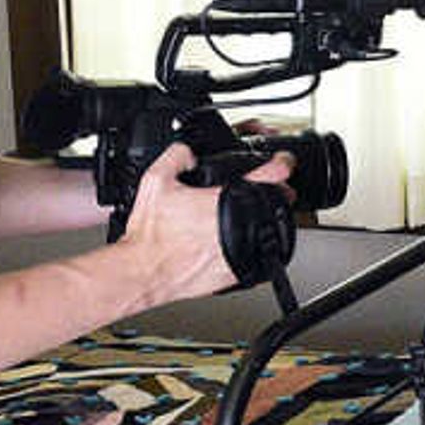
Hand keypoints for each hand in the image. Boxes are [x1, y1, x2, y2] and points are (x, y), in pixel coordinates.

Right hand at [112, 142, 301, 305]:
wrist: (143, 273)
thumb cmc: (149, 235)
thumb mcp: (155, 181)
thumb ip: (177, 156)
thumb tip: (188, 151)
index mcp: (225, 200)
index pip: (271, 175)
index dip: (281, 164)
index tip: (282, 163)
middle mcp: (239, 225)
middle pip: (277, 203)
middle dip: (275, 193)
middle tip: (266, 190)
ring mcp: (242, 250)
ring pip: (268, 230)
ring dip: (263, 220)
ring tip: (246, 217)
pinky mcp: (237, 272)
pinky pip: (256, 254)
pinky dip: (251, 244)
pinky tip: (234, 240)